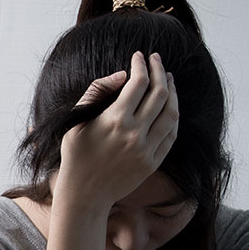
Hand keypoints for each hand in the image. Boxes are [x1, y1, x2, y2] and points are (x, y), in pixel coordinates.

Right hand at [55, 51, 179, 205]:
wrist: (84, 193)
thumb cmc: (76, 154)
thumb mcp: (76, 119)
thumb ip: (97, 91)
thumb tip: (123, 75)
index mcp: (114, 120)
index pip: (138, 82)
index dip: (141, 65)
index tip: (139, 56)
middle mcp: (134, 134)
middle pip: (159, 94)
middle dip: (160, 71)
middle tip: (156, 60)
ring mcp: (146, 150)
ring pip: (171, 113)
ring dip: (172, 92)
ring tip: (168, 79)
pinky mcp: (153, 163)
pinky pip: (171, 135)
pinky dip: (173, 116)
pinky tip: (169, 105)